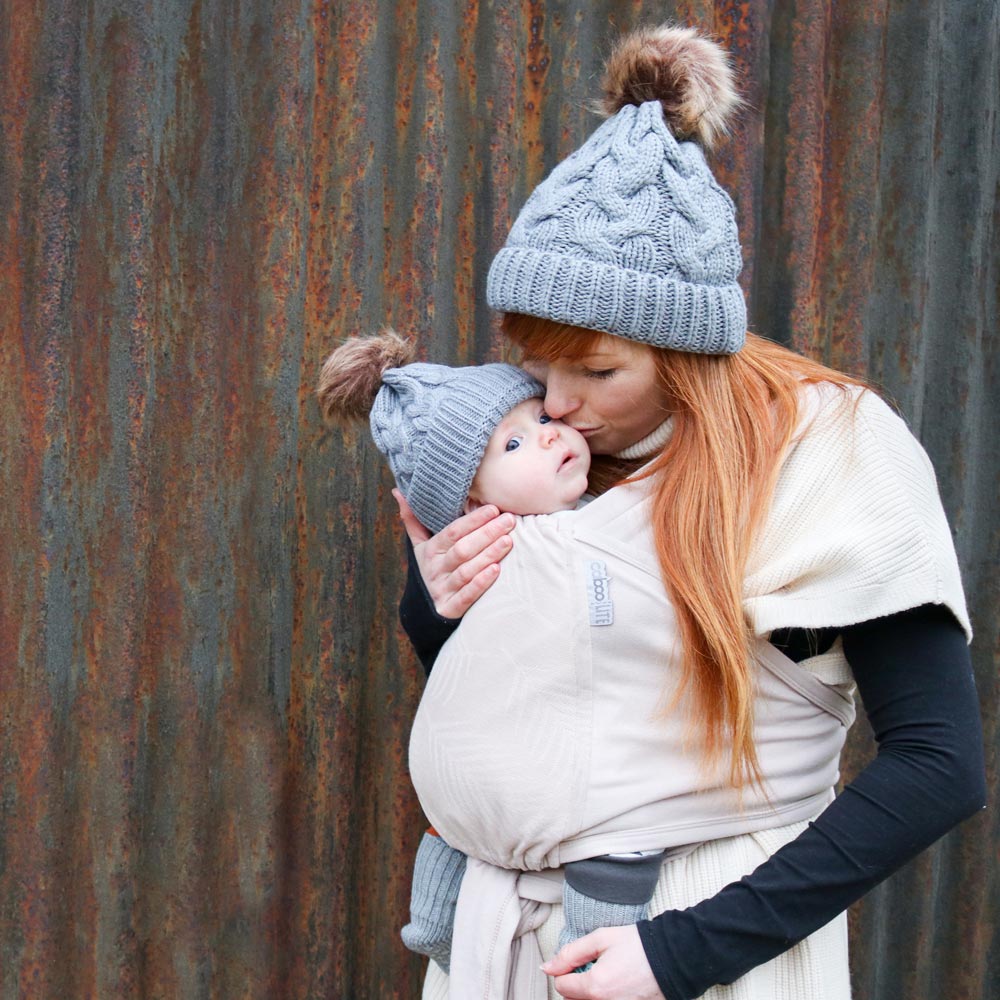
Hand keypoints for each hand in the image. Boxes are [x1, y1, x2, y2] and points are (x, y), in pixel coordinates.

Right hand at [393, 489, 515, 618]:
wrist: (422, 611)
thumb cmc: (430, 570)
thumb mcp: (419, 547)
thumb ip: (413, 520)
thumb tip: (398, 492)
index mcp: (430, 551)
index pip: (452, 532)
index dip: (472, 520)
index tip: (493, 509)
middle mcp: (436, 569)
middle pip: (462, 549)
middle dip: (486, 533)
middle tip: (509, 521)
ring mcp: (442, 589)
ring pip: (466, 570)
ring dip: (488, 555)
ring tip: (508, 541)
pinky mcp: (450, 609)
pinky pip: (466, 596)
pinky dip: (480, 584)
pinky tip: (496, 570)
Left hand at [543, 926, 664, 999]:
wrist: (673, 957)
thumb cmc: (637, 945)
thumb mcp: (601, 939)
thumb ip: (570, 953)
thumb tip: (547, 968)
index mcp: (594, 986)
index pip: (561, 986)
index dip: (566, 970)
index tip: (579, 960)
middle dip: (576, 985)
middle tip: (592, 966)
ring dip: (590, 992)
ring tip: (606, 975)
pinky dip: (604, 996)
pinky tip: (617, 983)